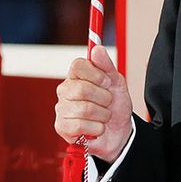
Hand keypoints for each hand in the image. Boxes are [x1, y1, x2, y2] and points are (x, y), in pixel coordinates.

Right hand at [54, 45, 132, 161]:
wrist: (119, 133)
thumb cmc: (115, 107)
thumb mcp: (117, 83)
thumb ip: (107, 66)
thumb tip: (97, 48)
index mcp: (76, 76)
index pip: (77, 65)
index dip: (96, 74)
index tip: (107, 82)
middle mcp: (65, 90)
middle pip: (82, 89)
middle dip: (104, 98)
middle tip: (107, 103)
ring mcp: (62, 109)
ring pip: (84, 109)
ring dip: (103, 116)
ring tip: (103, 117)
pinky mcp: (61, 127)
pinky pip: (80, 126)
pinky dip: (96, 129)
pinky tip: (96, 129)